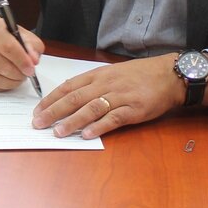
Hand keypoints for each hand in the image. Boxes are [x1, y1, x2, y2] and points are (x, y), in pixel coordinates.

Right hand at [0, 10, 44, 90]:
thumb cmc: (8, 37)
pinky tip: (7, 80)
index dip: (21, 61)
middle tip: (25, 75)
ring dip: (10, 82)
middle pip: (1, 65)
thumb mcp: (25, 36)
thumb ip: (32, 47)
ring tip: (18, 78)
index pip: (8, 47)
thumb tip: (33, 60)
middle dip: (17, 74)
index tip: (30, 70)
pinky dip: (1, 86)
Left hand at [31, 54, 183, 138]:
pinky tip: (86, 135)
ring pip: (90, 109)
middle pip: (74, 98)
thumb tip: (70, 96)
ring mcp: (119, 97)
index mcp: (98, 75)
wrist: (169, 75)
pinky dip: (98, 127)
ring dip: (72, 121)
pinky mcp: (133, 109)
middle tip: (38, 123)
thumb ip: (93, 83)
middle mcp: (105, 85)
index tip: (38, 110)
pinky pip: (113, 119)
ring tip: (58, 132)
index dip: (51, 99)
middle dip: (54, 111)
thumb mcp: (112, 73)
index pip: (68, 86)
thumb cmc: (139, 74)